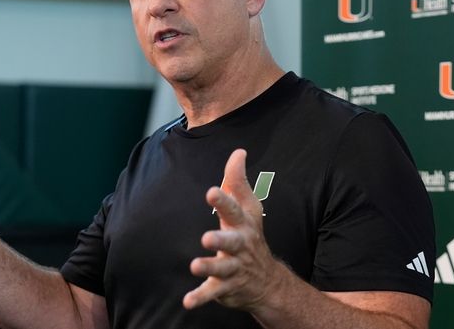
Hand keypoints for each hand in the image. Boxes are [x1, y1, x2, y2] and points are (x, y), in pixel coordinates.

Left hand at [183, 149, 283, 311]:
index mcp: (243, 224)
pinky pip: (212, 292)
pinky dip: (200, 297)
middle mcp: (240, 245)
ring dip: (208, 267)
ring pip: (221, 268)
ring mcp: (233, 267)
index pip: (234, 209)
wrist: (266, 280)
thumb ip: (238, 180)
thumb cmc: (250, 235)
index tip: (211, 191)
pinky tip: (187, 302)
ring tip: (195, 265)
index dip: (224, 200)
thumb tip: (238, 152)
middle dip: (220, 240)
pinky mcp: (225, 286)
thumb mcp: (248, 208)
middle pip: (231, 242)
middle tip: (207, 238)